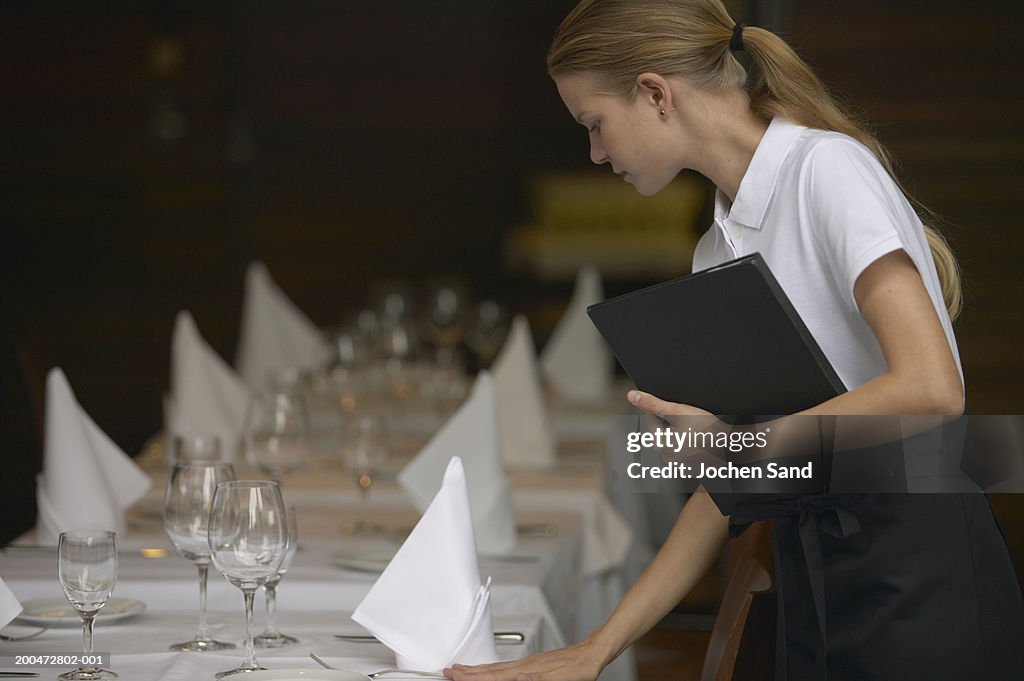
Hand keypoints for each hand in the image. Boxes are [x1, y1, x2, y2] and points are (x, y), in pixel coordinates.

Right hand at [444, 639, 606, 680]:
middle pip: (489, 670)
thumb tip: (517, 677)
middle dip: (467, 672)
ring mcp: (528, 664)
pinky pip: (506, 667)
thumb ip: (535, 679)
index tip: (453, 674)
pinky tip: (490, 669)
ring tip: (461, 669)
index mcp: (526, 671)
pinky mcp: (534, 663)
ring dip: (477, 669)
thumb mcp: (559, 679)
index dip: (472, 676)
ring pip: (496, 667)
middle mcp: (523, 666)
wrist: (592, 653)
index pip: (493, 675)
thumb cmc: (579, 669)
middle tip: (447, 670)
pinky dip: (493, 668)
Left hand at [626, 390, 722, 463]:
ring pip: (677, 442)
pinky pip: (688, 452)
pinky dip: (692, 445)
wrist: (732, 445)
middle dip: (673, 423)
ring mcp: (682, 465)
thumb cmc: (706, 429)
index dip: (662, 409)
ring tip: (697, 429)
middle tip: (689, 418)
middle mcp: (669, 458)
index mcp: (661, 445)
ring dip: (683, 435)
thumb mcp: (677, 411)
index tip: (674, 407)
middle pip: (665, 432)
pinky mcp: (694, 468)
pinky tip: (702, 440)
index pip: (653, 420)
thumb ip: (653, 403)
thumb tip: (632, 396)